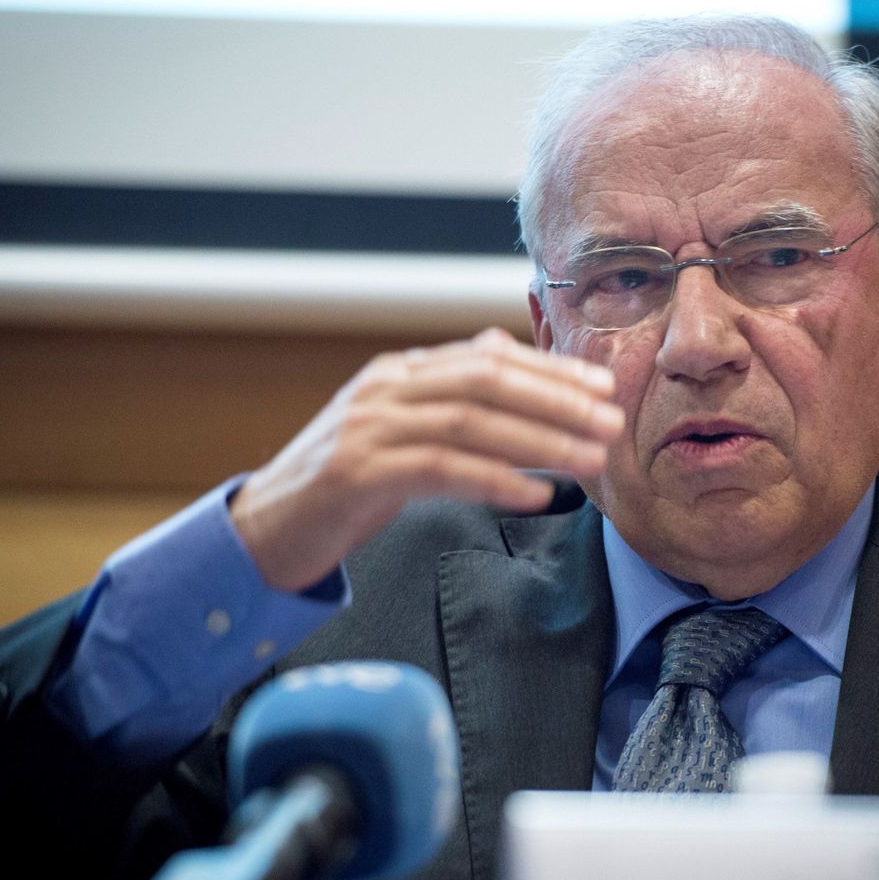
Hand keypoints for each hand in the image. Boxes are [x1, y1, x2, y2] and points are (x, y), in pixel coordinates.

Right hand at [230, 328, 623, 590]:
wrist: (266, 527)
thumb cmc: (344, 484)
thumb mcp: (399, 429)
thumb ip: (448, 394)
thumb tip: (504, 352)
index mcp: (401, 372)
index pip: (489, 356)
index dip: (551, 370)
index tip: (604, 388)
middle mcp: (386, 388)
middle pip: (486, 381)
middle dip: (557, 400)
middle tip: (612, 422)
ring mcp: (369, 427)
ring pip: (470, 421)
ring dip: (540, 441)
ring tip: (590, 461)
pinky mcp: (357, 472)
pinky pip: (440, 469)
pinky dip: (494, 480)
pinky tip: (536, 495)